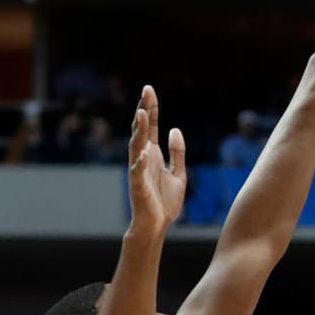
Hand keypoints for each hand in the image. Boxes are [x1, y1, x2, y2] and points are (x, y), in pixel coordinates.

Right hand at [127, 85, 185, 237]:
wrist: (157, 224)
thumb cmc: (165, 201)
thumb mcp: (178, 174)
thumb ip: (177, 153)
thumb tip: (175, 129)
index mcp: (152, 154)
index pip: (150, 126)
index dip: (151, 108)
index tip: (149, 90)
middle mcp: (143, 158)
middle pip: (141, 130)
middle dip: (143, 110)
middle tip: (146, 91)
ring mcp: (138, 171)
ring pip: (136, 146)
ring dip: (138, 130)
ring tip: (141, 113)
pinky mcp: (138, 186)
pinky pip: (137, 172)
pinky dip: (139, 163)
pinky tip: (143, 153)